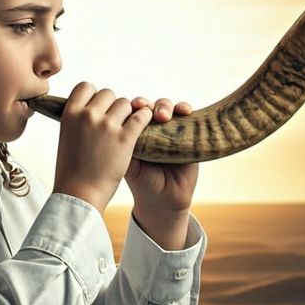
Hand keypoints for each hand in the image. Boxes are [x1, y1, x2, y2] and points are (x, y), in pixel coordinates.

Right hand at [51, 83, 157, 211]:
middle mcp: (88, 115)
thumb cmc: (72, 171)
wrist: (80, 194)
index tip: (99, 107)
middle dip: (114, 105)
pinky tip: (147, 123)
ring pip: (125, 103)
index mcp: (69, 113)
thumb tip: (86, 111)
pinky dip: (145, 118)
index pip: (86, 87)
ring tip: (130, 126)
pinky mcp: (125, 138)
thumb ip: (77, 121)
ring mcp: (107, 125)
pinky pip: (141, 117)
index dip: (95, 95)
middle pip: (108, 94)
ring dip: (129, 112)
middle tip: (117, 120)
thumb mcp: (66, 138)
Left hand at [124, 98, 198, 215]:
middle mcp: (154, 128)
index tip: (135, 106)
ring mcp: (172, 131)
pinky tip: (186, 111)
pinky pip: (189, 119)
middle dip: (151, 105)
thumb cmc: (142, 182)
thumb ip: (122, 141)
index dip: (136, 105)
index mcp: (137, 131)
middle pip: (152, 106)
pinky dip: (186, 111)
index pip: (136, 111)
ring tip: (165, 116)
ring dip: (167, 106)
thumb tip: (116, 119)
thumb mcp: (128, 161)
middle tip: (152, 113)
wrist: (162, 200)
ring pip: (169, 109)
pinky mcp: (189, 137)